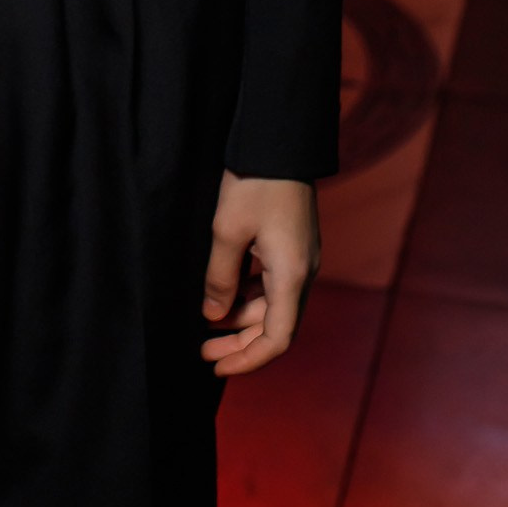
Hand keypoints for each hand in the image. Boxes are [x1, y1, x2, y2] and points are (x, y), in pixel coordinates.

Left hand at [200, 170, 318, 375]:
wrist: (279, 141)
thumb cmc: (254, 182)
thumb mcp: (227, 230)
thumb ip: (220, 277)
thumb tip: (213, 315)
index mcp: (292, 275)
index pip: (277, 338)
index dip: (248, 360)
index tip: (217, 366)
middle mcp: (303, 272)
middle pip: (275, 326)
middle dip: (240, 343)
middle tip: (204, 351)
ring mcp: (300, 258)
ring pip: (273, 305)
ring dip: (242, 319)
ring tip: (207, 325)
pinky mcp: (292, 245)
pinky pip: (272, 284)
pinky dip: (249, 296)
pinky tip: (224, 295)